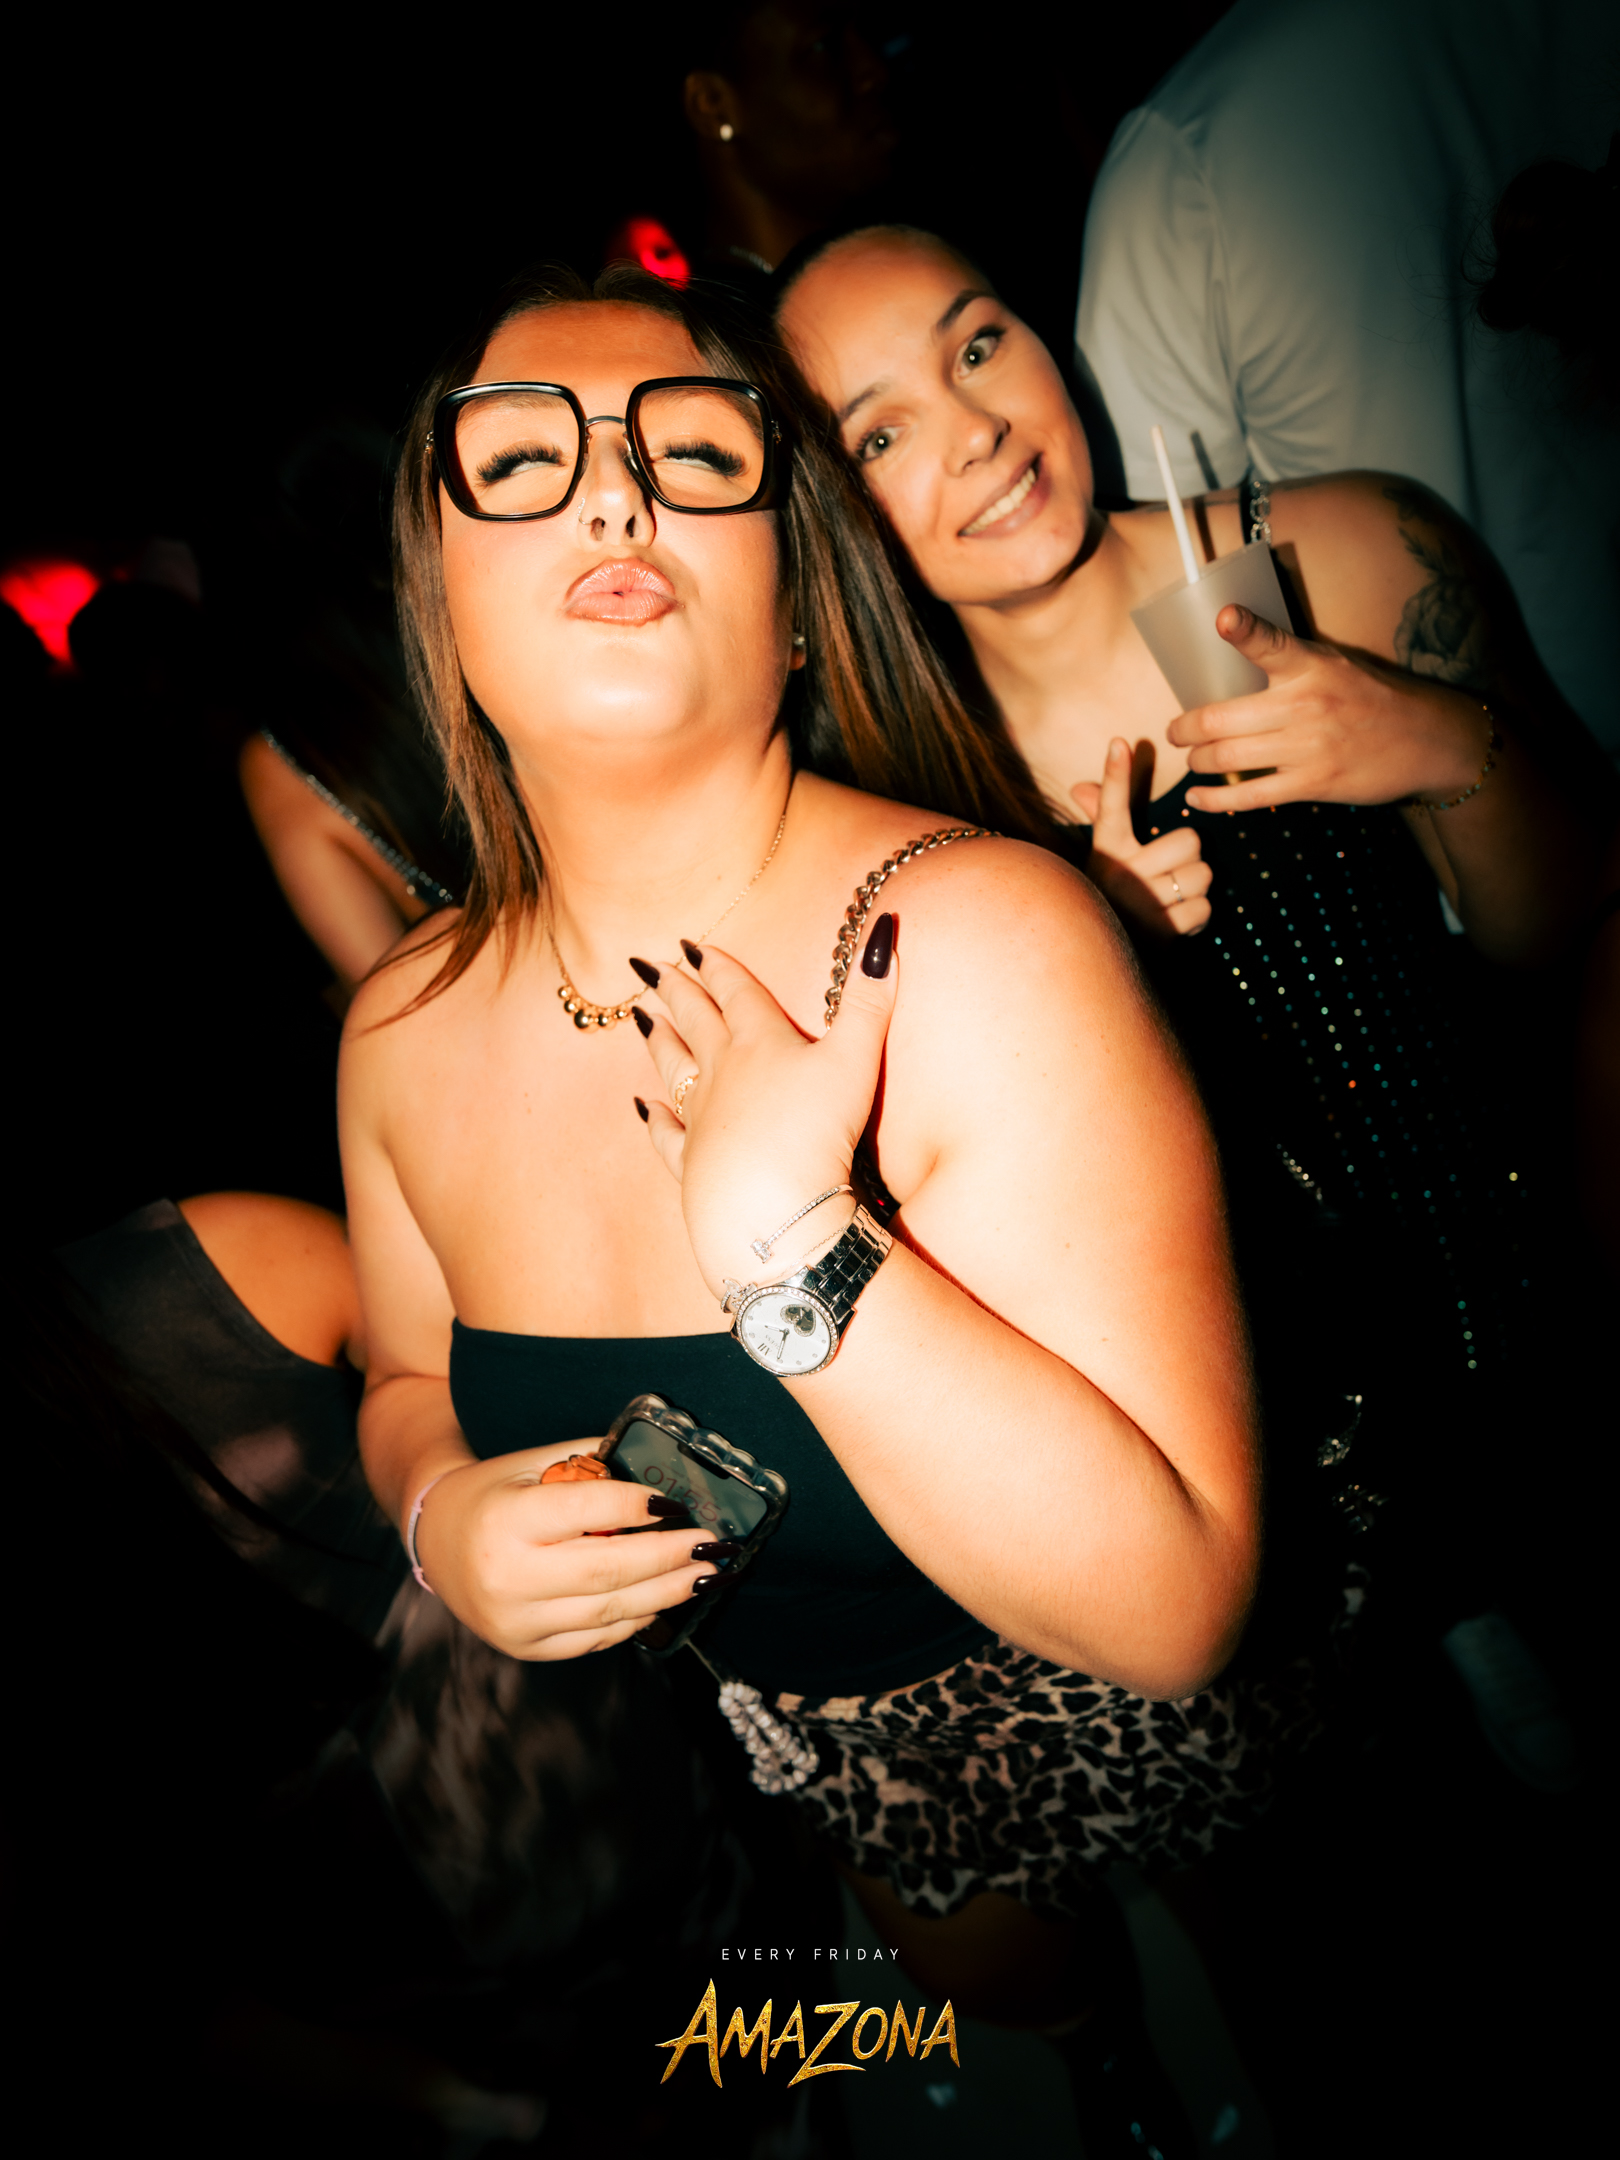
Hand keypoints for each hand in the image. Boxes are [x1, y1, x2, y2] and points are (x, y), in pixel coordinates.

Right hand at [412, 1449, 721, 1659]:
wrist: (436, 1540)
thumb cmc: (493, 1495)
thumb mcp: (532, 1464)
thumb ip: (591, 1464)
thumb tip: (662, 1470)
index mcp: (506, 1520)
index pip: (588, 1511)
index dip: (639, 1506)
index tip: (677, 1504)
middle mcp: (507, 1575)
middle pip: (607, 1569)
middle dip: (668, 1558)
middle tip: (708, 1546)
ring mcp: (515, 1620)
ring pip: (607, 1611)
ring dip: (663, 1594)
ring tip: (700, 1577)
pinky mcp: (524, 1647)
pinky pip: (592, 1638)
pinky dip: (633, 1620)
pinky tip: (662, 1600)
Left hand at [632, 922, 897, 1295]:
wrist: (770, 1206)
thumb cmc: (815, 1130)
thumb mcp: (855, 1058)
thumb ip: (870, 999)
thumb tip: (885, 929)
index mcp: (760, 1041)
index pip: (735, 992)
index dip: (716, 966)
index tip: (690, 945)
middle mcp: (722, 1072)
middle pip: (696, 1021)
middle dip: (676, 991)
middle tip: (648, 966)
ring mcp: (699, 1118)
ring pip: (673, 1068)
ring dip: (659, 1040)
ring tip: (640, 1018)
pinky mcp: (690, 1162)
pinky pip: (666, 1134)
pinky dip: (653, 1119)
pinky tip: (641, 1109)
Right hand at [1071, 738, 1211, 938]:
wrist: (1102, 958)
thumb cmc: (1113, 898)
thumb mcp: (1105, 861)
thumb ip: (1102, 820)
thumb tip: (1079, 788)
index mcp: (1108, 850)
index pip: (1112, 807)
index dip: (1115, 773)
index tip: (1120, 741)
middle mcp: (1119, 873)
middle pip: (1190, 841)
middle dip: (1189, 859)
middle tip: (1167, 875)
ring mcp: (1140, 902)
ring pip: (1202, 874)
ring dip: (1195, 890)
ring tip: (1170, 901)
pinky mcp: (1161, 932)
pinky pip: (1204, 907)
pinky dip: (1196, 917)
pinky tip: (1174, 922)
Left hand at [1173, 606, 1491, 815]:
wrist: (1426, 742)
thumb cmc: (1371, 698)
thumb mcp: (1337, 665)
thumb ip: (1291, 664)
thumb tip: (1237, 655)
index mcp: (1312, 666)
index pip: (1272, 643)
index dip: (1244, 628)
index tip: (1223, 618)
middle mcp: (1306, 705)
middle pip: (1221, 718)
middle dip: (1185, 728)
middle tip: (1176, 731)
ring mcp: (1307, 747)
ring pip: (1227, 757)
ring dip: (1197, 761)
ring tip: (1192, 759)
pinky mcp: (1312, 784)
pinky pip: (1249, 795)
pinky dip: (1215, 800)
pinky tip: (1196, 798)